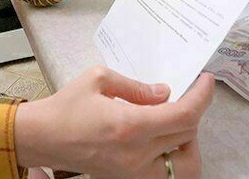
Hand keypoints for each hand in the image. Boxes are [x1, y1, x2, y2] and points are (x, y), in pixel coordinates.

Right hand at [14, 67, 214, 178]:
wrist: (43, 137)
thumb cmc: (66, 106)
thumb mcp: (99, 79)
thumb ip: (136, 86)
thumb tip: (164, 93)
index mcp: (130, 125)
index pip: (184, 116)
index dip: (202, 97)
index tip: (206, 81)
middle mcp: (136, 154)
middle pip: (188, 136)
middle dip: (194, 112)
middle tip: (187, 96)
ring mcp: (134, 173)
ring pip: (184, 165)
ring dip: (189, 142)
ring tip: (177, 123)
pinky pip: (164, 174)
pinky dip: (172, 157)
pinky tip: (161, 138)